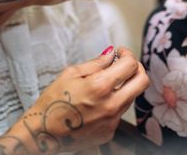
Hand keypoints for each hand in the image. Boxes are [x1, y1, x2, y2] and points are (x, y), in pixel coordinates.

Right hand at [0, 47, 148, 153]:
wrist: (43, 133)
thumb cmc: (53, 101)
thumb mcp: (70, 74)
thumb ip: (96, 63)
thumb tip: (111, 53)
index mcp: (100, 87)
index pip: (130, 65)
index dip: (127, 54)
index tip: (121, 52)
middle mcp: (111, 105)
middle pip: (142, 81)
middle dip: (136, 68)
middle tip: (125, 64)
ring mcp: (112, 121)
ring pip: (131, 97)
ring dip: (125, 86)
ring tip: (107, 83)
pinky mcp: (109, 132)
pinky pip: (120, 113)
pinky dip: (114, 103)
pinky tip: (98, 103)